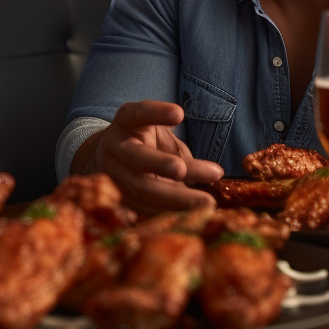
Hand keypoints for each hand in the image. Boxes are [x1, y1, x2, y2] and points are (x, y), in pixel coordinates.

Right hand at [81, 100, 222, 214]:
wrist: (114, 162)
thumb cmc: (147, 147)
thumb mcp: (164, 143)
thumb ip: (187, 158)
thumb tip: (217, 174)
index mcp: (125, 122)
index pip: (137, 113)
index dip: (156, 113)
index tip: (179, 113)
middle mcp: (115, 146)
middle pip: (135, 156)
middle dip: (159, 164)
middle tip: (183, 170)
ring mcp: (111, 173)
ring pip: (139, 188)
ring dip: (173, 198)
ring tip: (204, 203)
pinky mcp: (117, 197)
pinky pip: (142, 207)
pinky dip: (167, 212)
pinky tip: (191, 216)